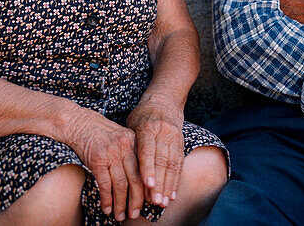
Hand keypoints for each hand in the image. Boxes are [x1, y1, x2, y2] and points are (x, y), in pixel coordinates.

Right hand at [68, 108, 144, 221]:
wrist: (79, 123)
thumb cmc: (101, 132)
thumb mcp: (121, 137)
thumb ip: (131, 153)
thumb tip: (140, 180)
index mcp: (134, 141)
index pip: (145, 168)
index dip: (148, 187)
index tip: (149, 201)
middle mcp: (125, 147)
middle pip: (135, 178)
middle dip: (136, 200)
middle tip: (135, 214)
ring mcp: (111, 153)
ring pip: (120, 184)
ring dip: (120, 204)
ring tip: (120, 216)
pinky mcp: (97, 160)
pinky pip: (104, 184)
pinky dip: (106, 199)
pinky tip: (106, 208)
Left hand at [126, 93, 184, 209]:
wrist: (164, 100)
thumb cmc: (142, 116)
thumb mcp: (132, 125)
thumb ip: (130, 146)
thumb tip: (122, 172)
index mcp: (147, 126)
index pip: (147, 149)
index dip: (148, 168)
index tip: (148, 184)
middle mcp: (163, 131)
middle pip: (161, 160)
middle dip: (159, 183)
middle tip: (155, 202)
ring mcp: (174, 137)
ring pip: (172, 164)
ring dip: (168, 186)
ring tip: (163, 203)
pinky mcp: (181, 142)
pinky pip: (179, 164)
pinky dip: (176, 180)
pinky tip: (172, 194)